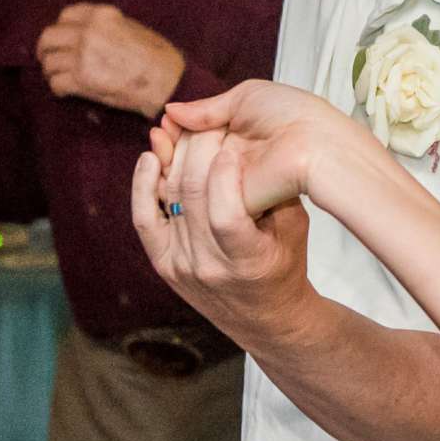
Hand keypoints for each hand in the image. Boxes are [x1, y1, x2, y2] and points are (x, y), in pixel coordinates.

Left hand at [36, 4, 184, 117]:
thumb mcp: (132, 28)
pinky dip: (58, 89)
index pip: (66, 15)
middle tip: (48, 59)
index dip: (61, 28)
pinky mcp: (81, 79)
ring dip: (52, 72)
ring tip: (60, 78)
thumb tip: (88, 34)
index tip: (61, 38)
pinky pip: (56, 83)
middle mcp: (88, 31)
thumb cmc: (157, 57)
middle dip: (45, 49)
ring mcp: (82, 55)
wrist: (167, 82)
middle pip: (49, 37)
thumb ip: (107, 26)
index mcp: (102, 15)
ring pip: (49, 62)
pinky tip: (66, 92)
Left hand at [132, 127, 312, 348]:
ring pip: (169, 198)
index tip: (235, 143)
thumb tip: (245, 141)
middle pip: (192, 196)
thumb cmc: (286, 264)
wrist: (265, 317)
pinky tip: (152, 156)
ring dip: (175, 157)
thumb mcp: (296, 228)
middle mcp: (208, 266)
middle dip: (200, 150)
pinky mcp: (163, 263)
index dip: (226, 173)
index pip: (226, 213)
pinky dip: (143, 184)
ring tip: (185, 128)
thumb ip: (276, 189)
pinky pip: (144, 218)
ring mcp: (181, 266)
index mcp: (248, 261)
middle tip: (213, 123)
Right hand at [156, 78, 363, 218]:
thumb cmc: (291, 114)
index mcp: (235, 138)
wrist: (314, 139)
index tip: (163, 124)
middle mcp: (230, 164)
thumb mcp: (245, 99)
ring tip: (170, 141)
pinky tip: (177, 163)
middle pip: (186, 161)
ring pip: (185, 180)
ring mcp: (230, 186)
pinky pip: (197, 197)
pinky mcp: (231, 205)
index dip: (175, 133)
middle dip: (170, 146)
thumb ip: (207, 109)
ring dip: (174, 159)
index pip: (194, 141)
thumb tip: (170, 110)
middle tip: (162, 131)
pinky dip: (183, 179)